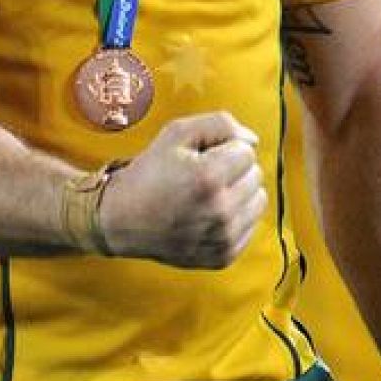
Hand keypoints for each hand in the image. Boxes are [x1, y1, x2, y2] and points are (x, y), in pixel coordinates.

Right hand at [100, 112, 267, 268]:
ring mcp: (222, 238)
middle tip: (202, 176)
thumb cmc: (150, 173)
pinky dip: (235, 217)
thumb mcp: (177, 133)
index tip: (202, 158)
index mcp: (209, 178)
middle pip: (255, 175)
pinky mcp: (223, 256)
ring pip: (258, 200)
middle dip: (233, 170)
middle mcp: (220, 211)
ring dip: (239, 193)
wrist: (122, 219)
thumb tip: (252, 141)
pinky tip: (209, 214)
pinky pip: (251, 226)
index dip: (224, 148)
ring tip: (208, 195)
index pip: (247, 151)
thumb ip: (220, 124)